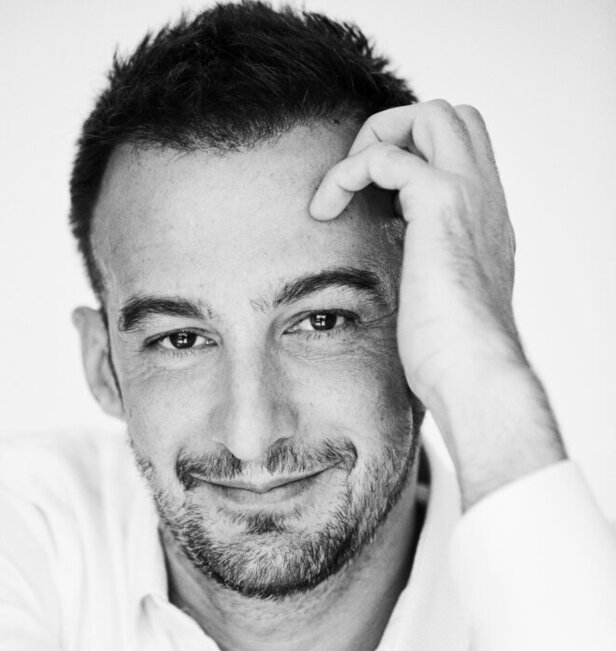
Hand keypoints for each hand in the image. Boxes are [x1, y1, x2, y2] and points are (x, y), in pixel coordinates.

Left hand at [310, 101, 565, 508]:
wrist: (475, 376)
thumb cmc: (452, 361)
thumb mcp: (436, 306)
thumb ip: (424, 275)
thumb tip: (394, 279)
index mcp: (485, 222)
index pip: (461, 154)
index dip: (414, 159)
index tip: (374, 205)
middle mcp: (485, 200)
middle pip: (452, 118)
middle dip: (396, 133)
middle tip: (359, 186)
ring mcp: (469, 197)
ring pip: (431, 114)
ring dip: (374, 140)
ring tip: (340, 194)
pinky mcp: (441, 205)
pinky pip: (386, 155)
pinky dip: (347, 172)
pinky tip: (325, 211)